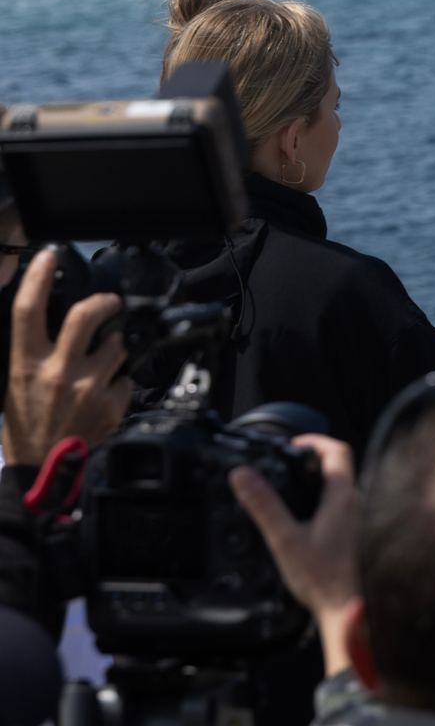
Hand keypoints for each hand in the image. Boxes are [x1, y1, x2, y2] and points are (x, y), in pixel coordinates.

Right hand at [3, 248, 131, 466]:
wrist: (40, 468)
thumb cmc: (28, 424)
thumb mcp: (17, 384)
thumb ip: (35, 353)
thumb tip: (54, 322)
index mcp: (25, 364)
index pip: (28, 311)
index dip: (39, 278)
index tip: (50, 257)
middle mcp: (55, 372)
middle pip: (86, 315)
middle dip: (105, 301)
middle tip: (112, 302)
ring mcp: (86, 387)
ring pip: (116, 345)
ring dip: (116, 347)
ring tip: (104, 363)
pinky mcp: (110, 403)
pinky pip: (126, 377)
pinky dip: (120, 382)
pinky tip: (106, 395)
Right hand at [230, 434, 359, 674]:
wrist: (345, 608)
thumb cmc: (323, 578)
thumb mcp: (285, 539)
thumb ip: (264, 506)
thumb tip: (244, 476)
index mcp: (342, 497)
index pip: (337, 450)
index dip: (314, 440)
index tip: (292, 444)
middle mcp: (354, 504)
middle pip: (337, 467)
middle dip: (310, 460)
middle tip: (284, 464)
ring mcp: (355, 519)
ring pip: (336, 488)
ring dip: (313, 482)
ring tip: (286, 488)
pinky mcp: (351, 534)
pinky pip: (335, 507)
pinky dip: (317, 501)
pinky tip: (299, 518)